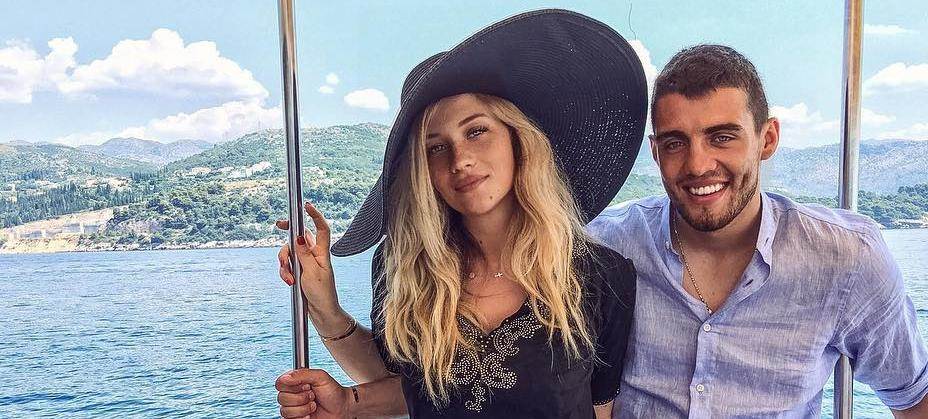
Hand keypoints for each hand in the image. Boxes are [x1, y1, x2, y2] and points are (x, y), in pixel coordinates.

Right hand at [276, 202, 340, 316]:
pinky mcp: (299, 271)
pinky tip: (288, 282)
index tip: (307, 205)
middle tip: (278, 224)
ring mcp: (305, 262)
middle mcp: (314, 254)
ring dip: (284, 263)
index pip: (321, 229)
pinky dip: (284, 272)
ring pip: (289, 252)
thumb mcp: (312, 273)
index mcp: (322, 252)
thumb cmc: (322, 293)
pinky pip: (286, 265)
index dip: (315, 216)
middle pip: (298, 236)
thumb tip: (298, 236)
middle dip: (288, 233)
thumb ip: (304, 254)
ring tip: (289, 278)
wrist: (322, 312)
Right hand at [276, 368, 351, 418]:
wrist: (342, 408)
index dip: (292, 386)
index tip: (306, 386)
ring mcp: (294, 409)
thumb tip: (285, 377)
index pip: (280, 383)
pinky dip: (302, 417)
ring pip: (285, 410)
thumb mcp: (321, 377)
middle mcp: (292, 395)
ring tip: (314, 406)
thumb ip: (303, 374)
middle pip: (281, 398)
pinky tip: (310, 415)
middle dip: (301, 398)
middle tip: (313, 396)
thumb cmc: (333, 392)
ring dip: (303, 408)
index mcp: (295, 383)